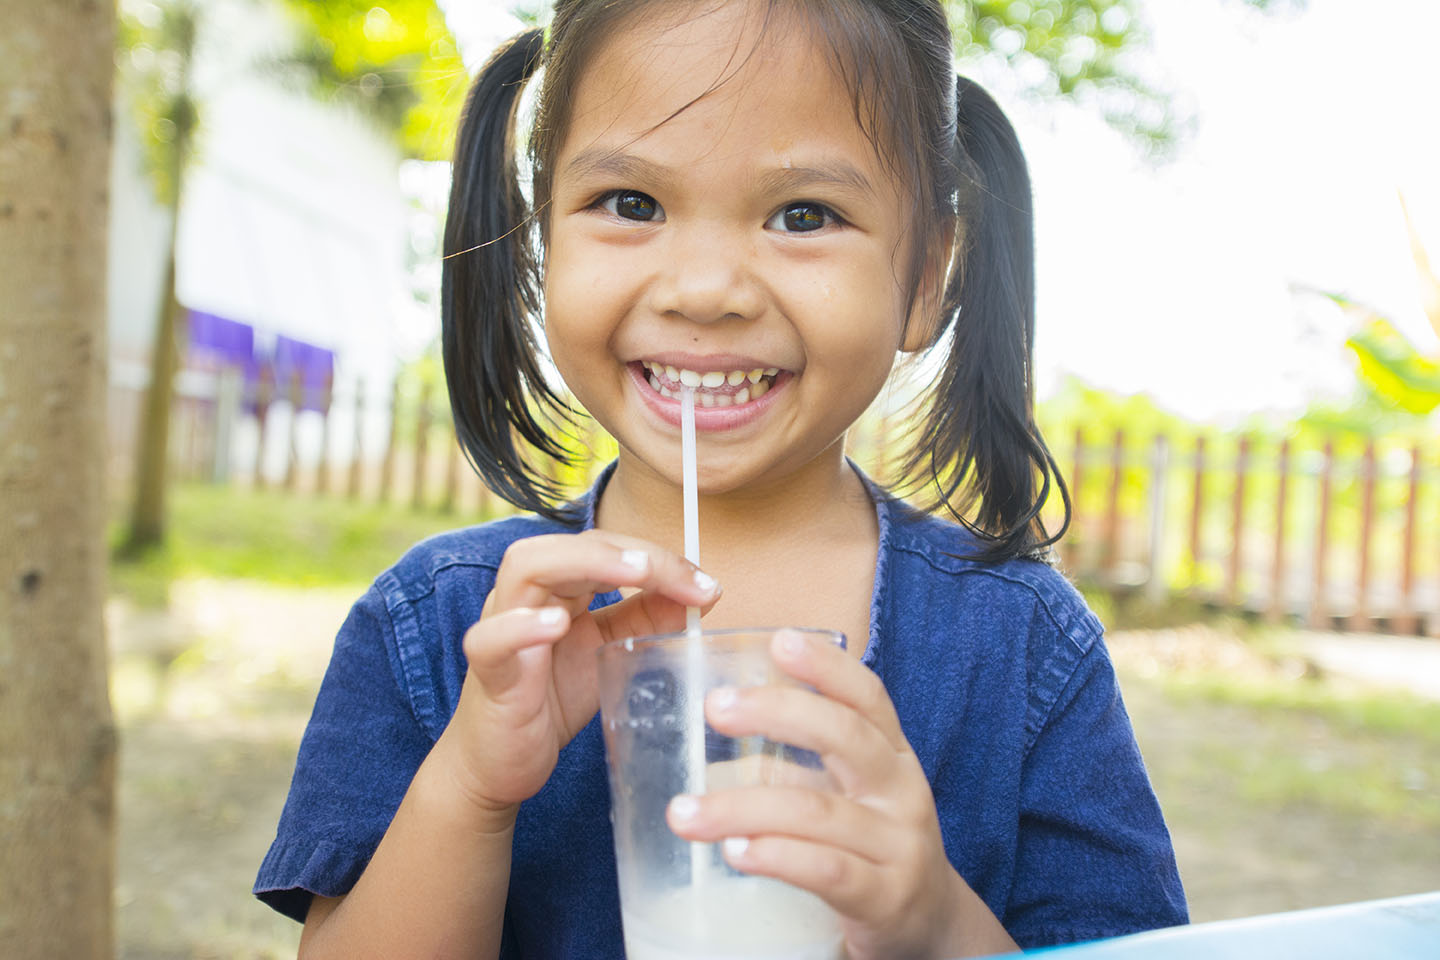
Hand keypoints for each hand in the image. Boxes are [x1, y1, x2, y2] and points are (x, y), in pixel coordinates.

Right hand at [438, 530, 720, 817]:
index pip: (605, 547)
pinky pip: (489, 638)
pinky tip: (555, 624)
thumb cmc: (552, 698)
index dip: (656, 557)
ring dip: (580, 562)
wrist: (500, 762)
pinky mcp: (486, 672)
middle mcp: (526, 594)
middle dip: (625, 550)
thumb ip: (648, 617)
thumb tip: (704, 591)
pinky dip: (521, 626)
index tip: (706, 586)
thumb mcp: (609, 651)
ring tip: (632, 573)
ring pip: (525, 567)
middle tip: (673, 571)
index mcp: (557, 585)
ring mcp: (501, 627)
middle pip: (568, 544)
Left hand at [665, 629, 1015, 959]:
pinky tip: (737, 852)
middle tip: (715, 707)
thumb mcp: (848, 793)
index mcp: (890, 755)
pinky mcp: (885, 898)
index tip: (779, 640)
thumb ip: (795, 764)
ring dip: (742, 807)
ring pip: (817, 811)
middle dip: (777, 713)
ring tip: (685, 812)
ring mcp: (898, 846)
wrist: (929, 925)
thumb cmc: (870, 846)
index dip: (828, 666)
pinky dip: (777, 856)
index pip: (868, 697)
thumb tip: (705, 737)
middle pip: (845, 737)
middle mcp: (901, 791)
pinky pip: (827, 871)